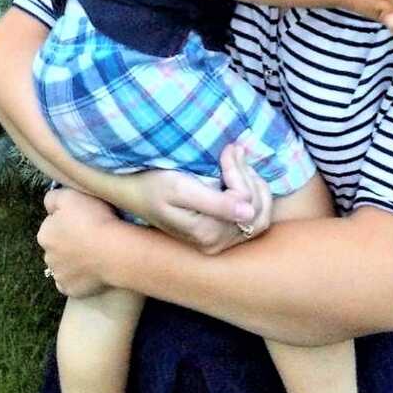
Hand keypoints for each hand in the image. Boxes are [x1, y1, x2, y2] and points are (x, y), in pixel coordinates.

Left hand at [38, 187, 117, 296]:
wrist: (114, 251)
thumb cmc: (94, 220)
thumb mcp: (70, 196)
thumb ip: (52, 198)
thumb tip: (49, 204)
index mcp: (44, 234)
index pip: (52, 224)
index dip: (69, 219)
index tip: (84, 219)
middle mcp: (47, 256)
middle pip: (58, 245)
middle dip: (69, 241)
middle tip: (90, 235)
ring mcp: (59, 275)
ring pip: (64, 264)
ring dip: (74, 259)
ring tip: (94, 252)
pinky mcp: (70, 289)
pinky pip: (71, 282)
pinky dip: (79, 277)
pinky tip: (92, 269)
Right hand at [132, 146, 272, 254]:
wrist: (133, 192)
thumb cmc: (152, 186)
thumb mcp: (179, 189)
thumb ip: (215, 203)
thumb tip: (248, 213)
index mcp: (208, 234)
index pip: (245, 201)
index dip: (239, 171)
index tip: (226, 149)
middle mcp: (216, 243)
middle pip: (257, 209)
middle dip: (248, 175)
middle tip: (233, 150)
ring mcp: (220, 241)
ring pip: (260, 214)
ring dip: (254, 183)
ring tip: (237, 160)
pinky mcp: (220, 233)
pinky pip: (253, 217)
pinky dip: (252, 192)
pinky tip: (240, 175)